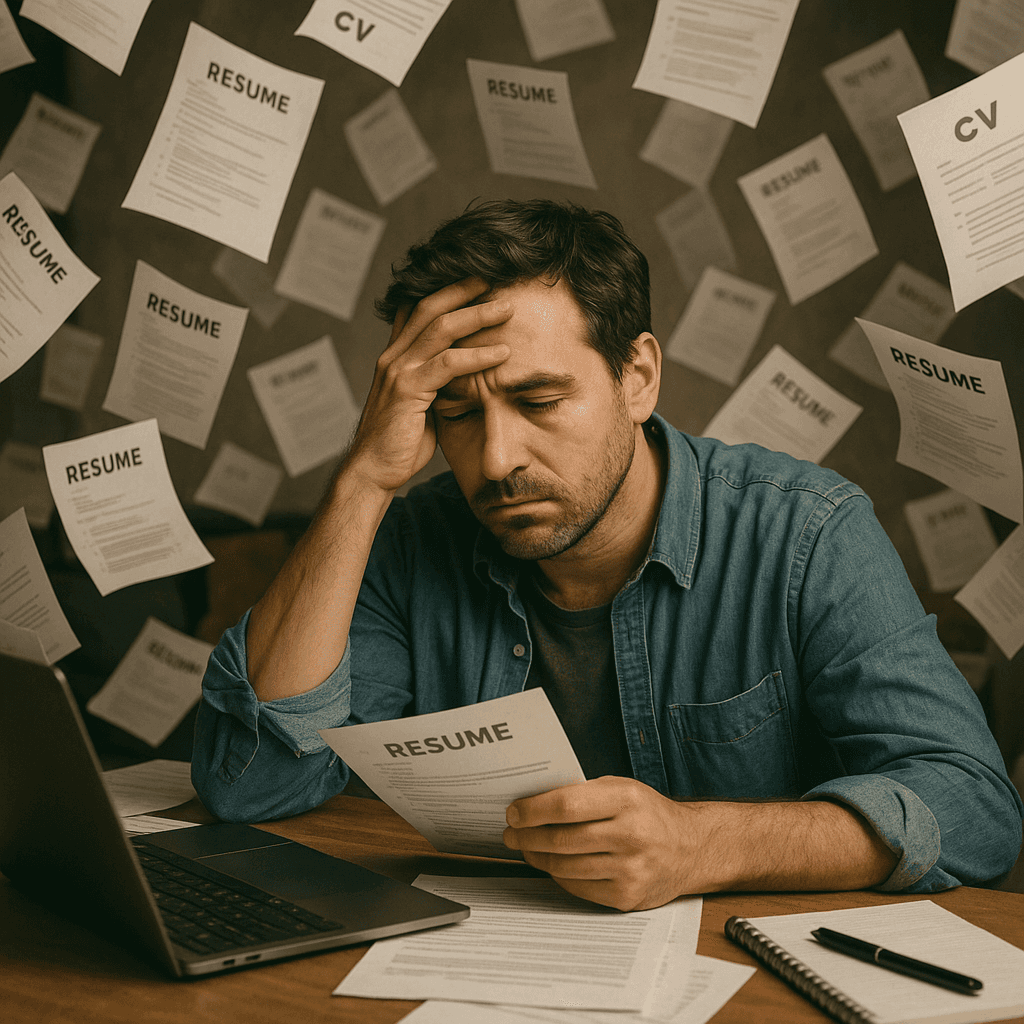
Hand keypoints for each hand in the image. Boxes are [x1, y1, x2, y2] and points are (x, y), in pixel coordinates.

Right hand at [345, 278, 511, 494]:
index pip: (418, 309)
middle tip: (494, 279)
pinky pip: (447, 364)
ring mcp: (398, 371)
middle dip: (464, 290)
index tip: (477, 281)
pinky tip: (501, 353)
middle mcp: (394, 356)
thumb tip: (465, 376)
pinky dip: (477, 355)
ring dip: (477, 315)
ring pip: (440, 329)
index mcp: (395, 356)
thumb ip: (436, 383)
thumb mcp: (420, 404)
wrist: (374, 470)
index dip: (446, 291)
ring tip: (507, 309)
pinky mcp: (408, 390)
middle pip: (431, 308)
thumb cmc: (400, 441)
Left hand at [504, 776, 692, 910]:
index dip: (533, 810)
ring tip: (526, 848)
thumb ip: (584, 794)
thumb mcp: (622, 789)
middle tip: (511, 833)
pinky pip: (577, 887)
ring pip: (564, 866)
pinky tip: (552, 865)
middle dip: (526, 837)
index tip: (514, 812)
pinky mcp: (626, 896)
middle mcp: (630, 835)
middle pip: (561, 839)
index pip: (566, 805)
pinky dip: (558, 876)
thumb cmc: (649, 814)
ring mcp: (630, 869)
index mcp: (626, 800)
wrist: (690, 849)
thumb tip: (534, 801)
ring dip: (537, 857)